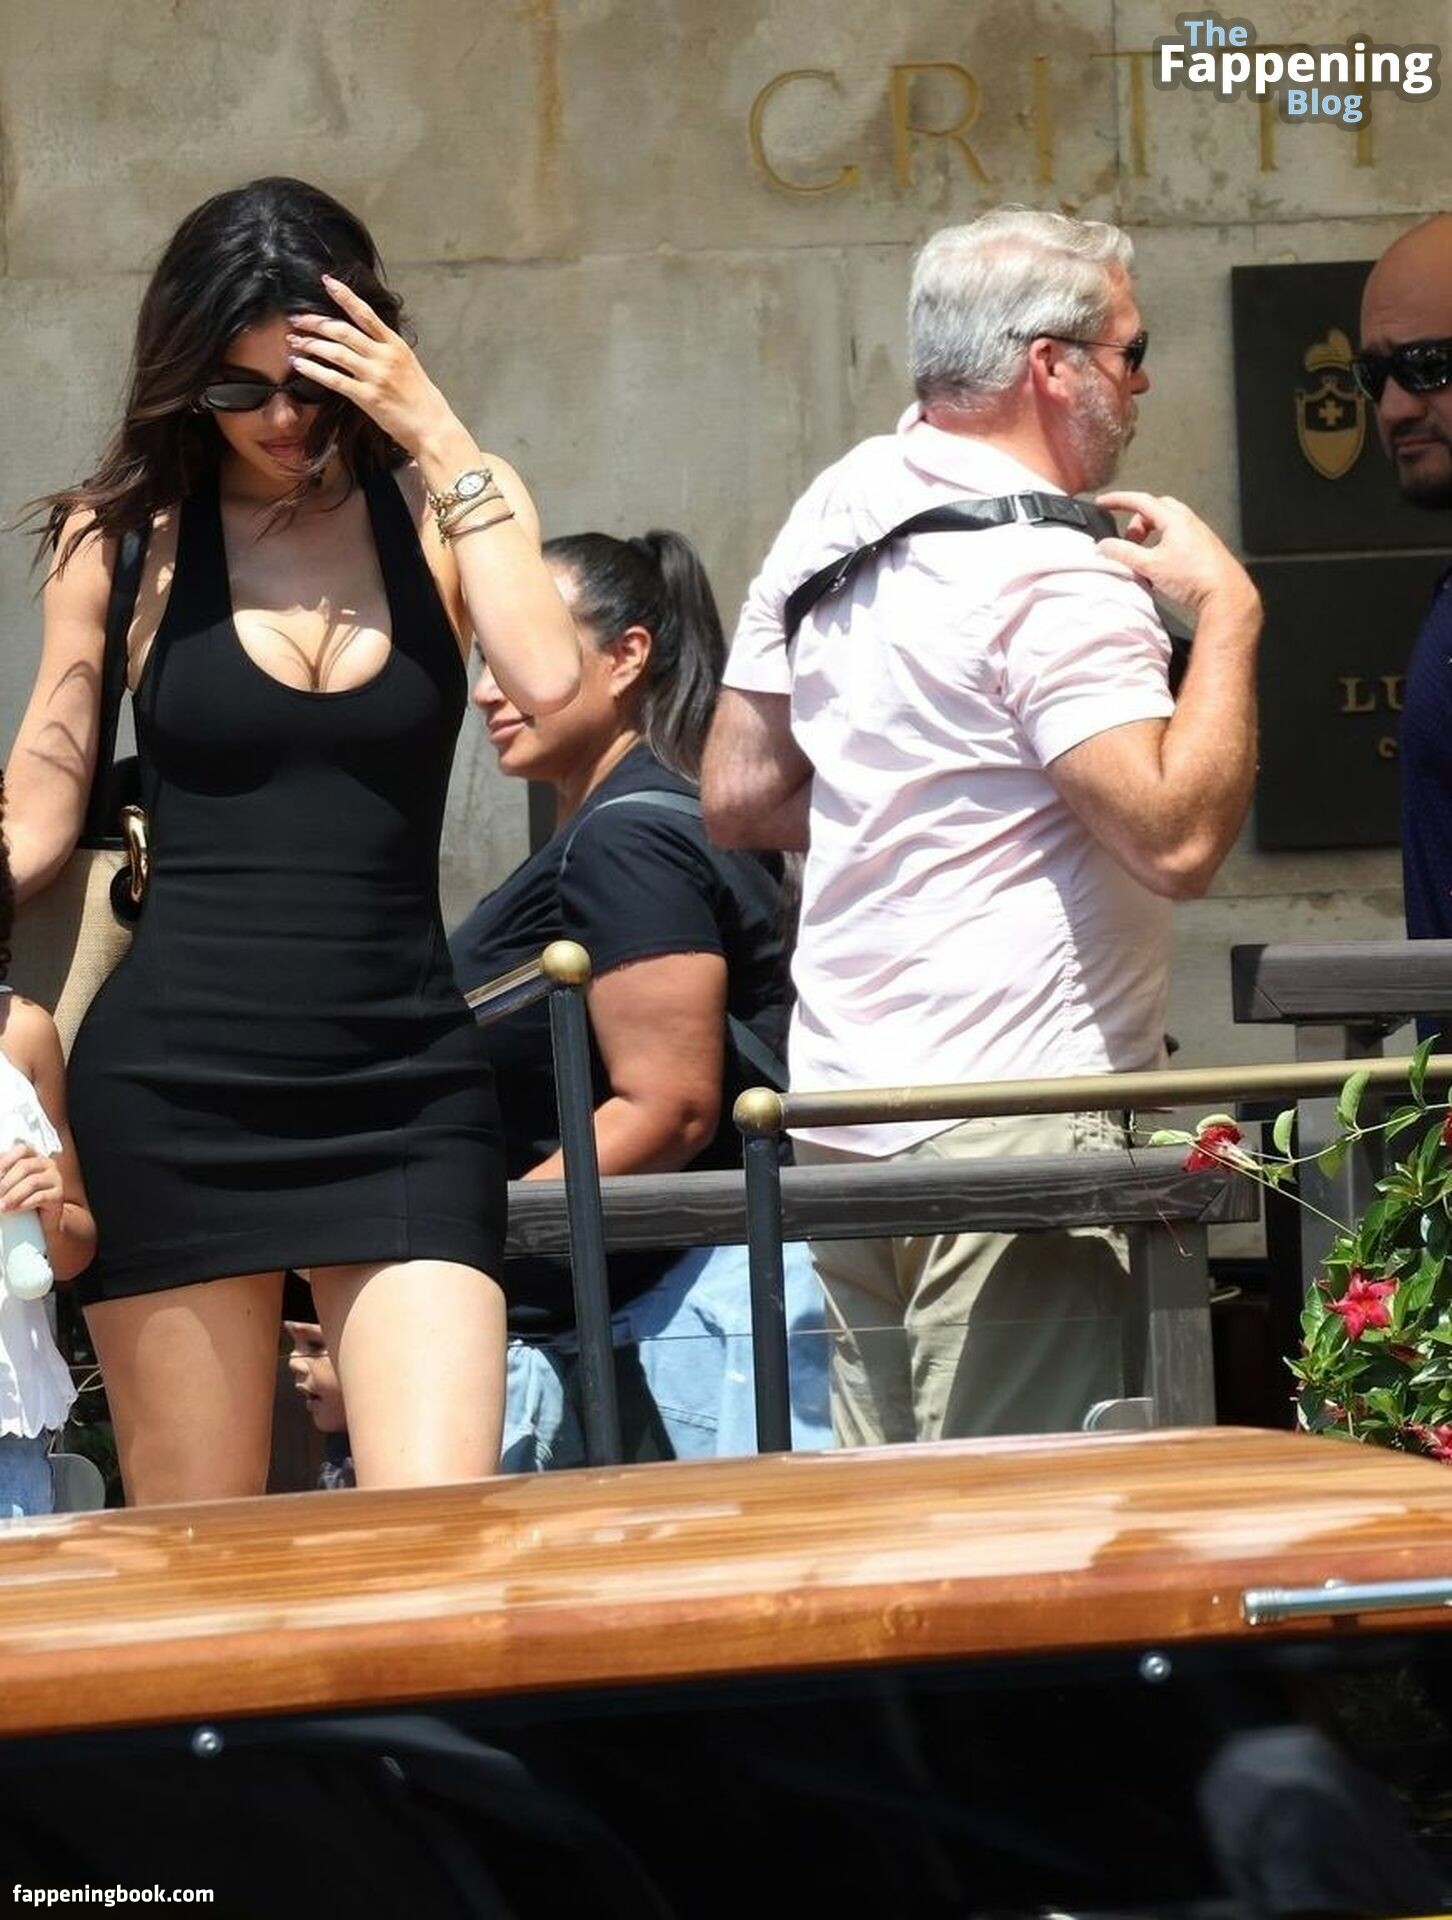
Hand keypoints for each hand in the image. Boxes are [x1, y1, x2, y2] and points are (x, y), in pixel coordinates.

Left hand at [0, 1142, 63, 1230]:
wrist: (43, 1219)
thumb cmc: (24, 1198)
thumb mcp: (13, 1183)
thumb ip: (5, 1177)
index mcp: (35, 1157)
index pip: (22, 1150)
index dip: (6, 1160)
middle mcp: (47, 1164)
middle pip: (24, 1166)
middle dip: (6, 1182)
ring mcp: (55, 1179)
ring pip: (32, 1182)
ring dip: (12, 1195)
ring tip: (1, 1206)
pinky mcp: (58, 1195)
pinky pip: (41, 1197)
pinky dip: (24, 1204)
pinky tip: (14, 1209)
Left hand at [286, 275, 454, 460]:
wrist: (432, 426)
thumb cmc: (421, 398)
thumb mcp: (408, 364)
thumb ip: (386, 350)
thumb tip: (365, 338)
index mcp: (395, 345)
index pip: (366, 313)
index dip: (344, 295)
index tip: (327, 281)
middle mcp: (384, 356)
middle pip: (343, 330)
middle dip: (316, 322)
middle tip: (297, 319)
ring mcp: (376, 376)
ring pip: (336, 352)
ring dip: (311, 344)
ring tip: (294, 341)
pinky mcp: (368, 397)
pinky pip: (334, 379)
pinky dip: (314, 370)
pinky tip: (300, 364)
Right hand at [1095, 490, 1258, 617]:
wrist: (1224, 594)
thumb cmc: (1193, 577)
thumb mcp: (1150, 565)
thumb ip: (1124, 553)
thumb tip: (1105, 546)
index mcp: (1174, 519)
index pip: (1140, 500)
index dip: (1118, 500)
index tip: (1103, 503)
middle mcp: (1188, 521)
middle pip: (1155, 509)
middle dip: (1137, 521)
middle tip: (1129, 541)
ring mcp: (1198, 533)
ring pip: (1167, 523)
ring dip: (1150, 534)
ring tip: (1144, 555)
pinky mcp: (1203, 547)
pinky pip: (1178, 536)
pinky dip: (1162, 543)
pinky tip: (1160, 564)